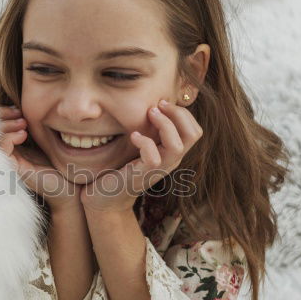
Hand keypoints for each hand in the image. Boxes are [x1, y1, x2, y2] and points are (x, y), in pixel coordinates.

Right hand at [0, 105, 80, 211]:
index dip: (3, 115)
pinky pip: (1, 151)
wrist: (70, 189)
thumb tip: (32, 109)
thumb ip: (36, 129)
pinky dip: (8, 138)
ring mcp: (11, 163)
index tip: (17, 109)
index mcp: (15, 147)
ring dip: (5, 126)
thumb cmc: (61, 167)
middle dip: (2, 117)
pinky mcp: (15, 170)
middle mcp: (10, 155)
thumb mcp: (47, 141)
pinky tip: (22, 134)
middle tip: (17, 112)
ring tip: (22, 122)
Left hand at [80, 98, 202, 213]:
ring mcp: (158, 170)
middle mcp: (171, 161)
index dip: (183, 113)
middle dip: (179, 114)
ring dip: (164, 125)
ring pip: (177, 146)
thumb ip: (150, 131)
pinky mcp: (142, 176)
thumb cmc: (121, 167)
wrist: (106, 197)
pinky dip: (144, 142)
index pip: (195, 130)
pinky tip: (133, 136)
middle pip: (194, 135)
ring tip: (149, 114)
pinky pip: (153, 158)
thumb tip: (153, 104)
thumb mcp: (141, 145)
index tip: (162, 103)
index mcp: (173, 152)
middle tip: (158, 105)